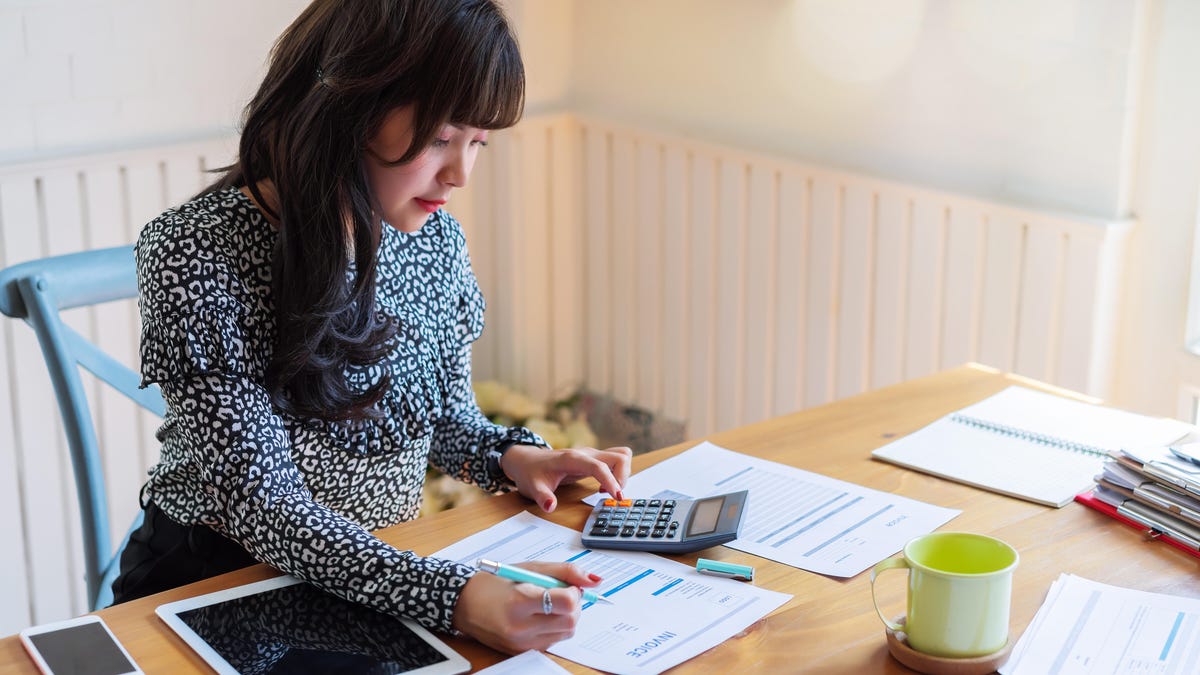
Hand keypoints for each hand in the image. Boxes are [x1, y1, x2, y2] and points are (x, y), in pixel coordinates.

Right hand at [452, 561, 601, 652]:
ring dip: (566, 617)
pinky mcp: (522, 651)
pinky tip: (540, 616)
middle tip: (561, 593)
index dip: (575, 592)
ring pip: (566, 633)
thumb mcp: (530, 568)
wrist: (465, 604)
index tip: (569, 586)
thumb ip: (565, 571)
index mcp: (520, 600)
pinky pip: (553, 641)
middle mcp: (520, 627)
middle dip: (574, 605)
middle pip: (571, 621)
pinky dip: (555, 627)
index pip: (567, 602)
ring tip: (548, 604)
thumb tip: (594, 580)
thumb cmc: (496, 583)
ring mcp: (521, 643)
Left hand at [500, 444, 631, 511]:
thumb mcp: (532, 487)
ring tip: (607, 491)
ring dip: (622, 474)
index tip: (617, 497)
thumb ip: (542, 497)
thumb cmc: (531, 473)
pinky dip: (617, 474)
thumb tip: (550, 507)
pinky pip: (615, 461)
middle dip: (622, 477)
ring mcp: (591, 455)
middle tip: (612, 496)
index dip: (611, 480)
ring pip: (621, 456)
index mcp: (572, 459)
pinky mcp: (593, 460)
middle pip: (619, 456)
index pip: (599, 466)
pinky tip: (603, 487)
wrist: (527, 460)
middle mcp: (586, 454)